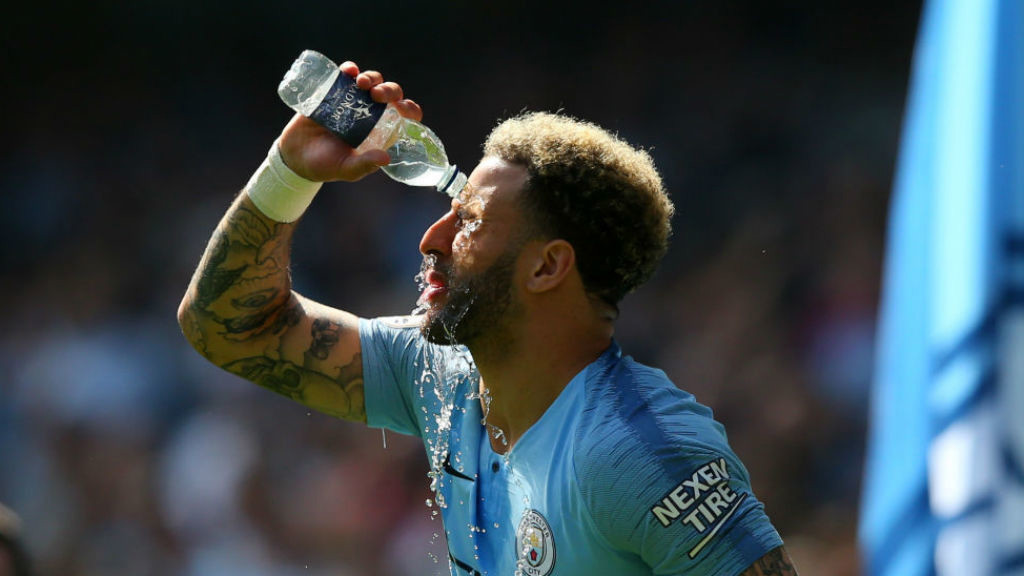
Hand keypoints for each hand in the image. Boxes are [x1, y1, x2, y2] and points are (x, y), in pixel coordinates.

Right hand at [277, 61, 423, 182]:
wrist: (294, 155)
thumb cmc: (325, 166)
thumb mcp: (346, 170)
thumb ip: (364, 165)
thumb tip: (386, 158)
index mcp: (381, 131)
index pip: (405, 116)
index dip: (409, 109)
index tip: (401, 108)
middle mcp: (371, 113)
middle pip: (390, 94)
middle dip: (389, 90)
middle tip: (378, 95)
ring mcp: (353, 100)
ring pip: (372, 80)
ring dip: (371, 78)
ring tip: (362, 84)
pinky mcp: (334, 91)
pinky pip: (347, 75)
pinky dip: (350, 69)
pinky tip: (349, 71)